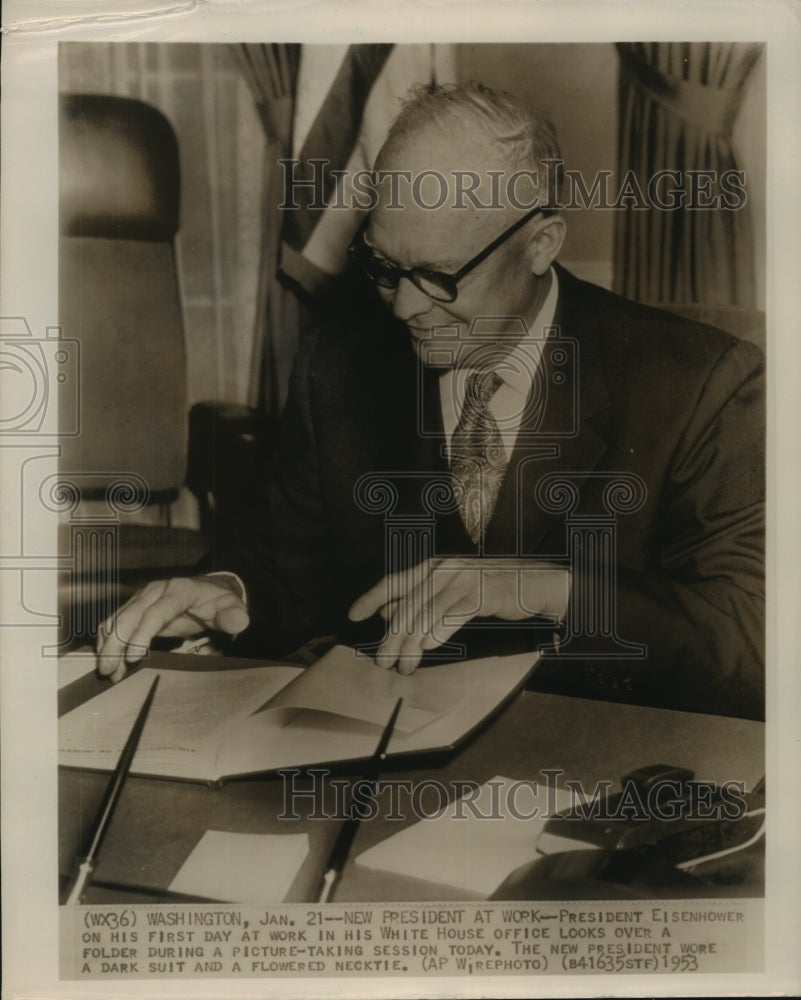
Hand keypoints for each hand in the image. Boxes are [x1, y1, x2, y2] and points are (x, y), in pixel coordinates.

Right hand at [96, 576, 249, 682]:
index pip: (155, 613)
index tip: (133, 658)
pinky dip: (108, 641)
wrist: (210, 590)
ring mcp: (143, 597)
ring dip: (108, 645)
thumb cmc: (219, 602)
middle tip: (109, 670)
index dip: (142, 634)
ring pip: (117, 619)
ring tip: (107, 671)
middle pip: (129, 616)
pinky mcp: (136, 607)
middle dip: (116, 643)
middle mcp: (156, 591)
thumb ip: (233, 615)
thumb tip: (239, 621)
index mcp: (179, 591)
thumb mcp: (231, 607)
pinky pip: (115, 622)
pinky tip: (109, 661)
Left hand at [348, 557, 569, 673]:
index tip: (353, 616)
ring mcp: (464, 579)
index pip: (394, 581)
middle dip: (392, 637)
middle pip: (409, 604)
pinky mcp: (483, 593)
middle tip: (381, 661)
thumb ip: (420, 599)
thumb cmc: (489, 589)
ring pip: (428, 614)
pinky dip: (439, 632)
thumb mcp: (450, 590)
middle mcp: (445, 568)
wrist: (532, 583)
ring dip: (412, 644)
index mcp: (434, 566)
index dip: (371, 597)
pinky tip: (428, 648)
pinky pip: (454, 615)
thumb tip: (386, 614)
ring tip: (403, 666)